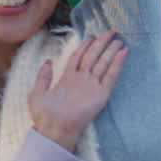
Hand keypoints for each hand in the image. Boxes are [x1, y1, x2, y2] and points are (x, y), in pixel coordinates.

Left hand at [27, 31, 126, 151]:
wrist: (53, 128)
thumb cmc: (44, 115)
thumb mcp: (37, 92)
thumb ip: (43, 76)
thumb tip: (48, 61)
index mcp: (67, 78)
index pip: (79, 57)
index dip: (85, 46)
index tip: (92, 36)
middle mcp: (82, 80)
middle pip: (93, 56)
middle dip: (102, 43)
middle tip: (111, 31)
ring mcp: (92, 86)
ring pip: (103, 63)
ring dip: (111, 51)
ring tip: (118, 39)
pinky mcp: (101, 93)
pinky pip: (111, 75)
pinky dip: (117, 64)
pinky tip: (123, 53)